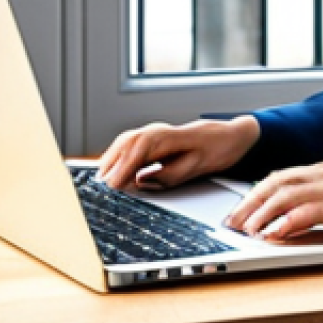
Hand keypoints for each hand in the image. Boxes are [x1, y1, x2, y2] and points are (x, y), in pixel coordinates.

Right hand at [97, 116, 260, 190]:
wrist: (223, 138)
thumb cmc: (211, 151)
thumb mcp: (191, 170)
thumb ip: (164, 177)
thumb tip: (139, 183)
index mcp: (166, 138)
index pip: (136, 153)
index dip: (121, 171)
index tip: (111, 188)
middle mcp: (155, 131)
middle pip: (124, 146)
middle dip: (110, 168)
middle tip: (99, 191)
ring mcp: (150, 132)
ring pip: (122, 144)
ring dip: (109, 163)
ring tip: (100, 185)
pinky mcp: (148, 138)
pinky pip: (126, 146)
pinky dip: (115, 158)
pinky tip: (109, 172)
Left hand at [224, 162, 322, 246]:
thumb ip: (316, 205)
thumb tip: (283, 223)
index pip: (278, 177)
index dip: (254, 195)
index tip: (237, 213)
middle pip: (276, 182)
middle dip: (249, 203)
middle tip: (232, 223)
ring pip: (287, 193)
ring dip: (262, 212)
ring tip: (247, 229)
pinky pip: (309, 210)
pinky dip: (287, 220)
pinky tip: (275, 232)